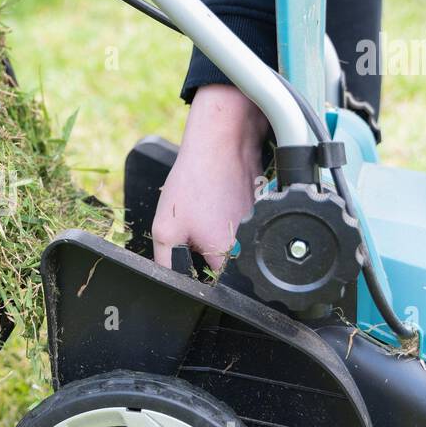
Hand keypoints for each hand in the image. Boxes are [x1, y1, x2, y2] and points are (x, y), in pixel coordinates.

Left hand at [150, 84, 268, 273]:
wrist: (221, 144)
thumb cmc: (195, 183)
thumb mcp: (166, 228)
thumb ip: (166, 262)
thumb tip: (171, 282)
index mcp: (227, 256)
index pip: (211, 282)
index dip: (195, 269)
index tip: (188, 248)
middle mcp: (249, 246)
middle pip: (222, 261)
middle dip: (203, 247)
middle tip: (194, 220)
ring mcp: (256, 226)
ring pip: (230, 239)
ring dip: (214, 227)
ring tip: (205, 205)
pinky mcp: (259, 209)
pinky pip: (238, 220)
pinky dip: (225, 211)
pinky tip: (217, 195)